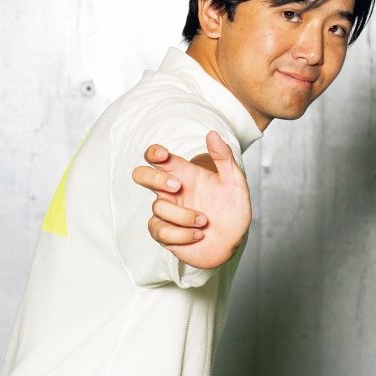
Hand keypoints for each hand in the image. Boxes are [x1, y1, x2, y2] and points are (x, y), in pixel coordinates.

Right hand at [130, 130, 250, 269]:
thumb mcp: (235, 182)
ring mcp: (166, 212)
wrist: (234, 241)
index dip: (154, 152)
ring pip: (158, 206)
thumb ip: (224, 157)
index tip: (164, 156)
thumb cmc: (232, 210)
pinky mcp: (165, 233)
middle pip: (141, 175)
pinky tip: (197, 234)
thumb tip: (212, 134)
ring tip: (204, 221)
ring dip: (184, 215)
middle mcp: (171, 191)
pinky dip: (181, 234)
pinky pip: (160, 230)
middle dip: (154, 178)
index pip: (157, 157)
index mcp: (183, 174)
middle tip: (178, 186)